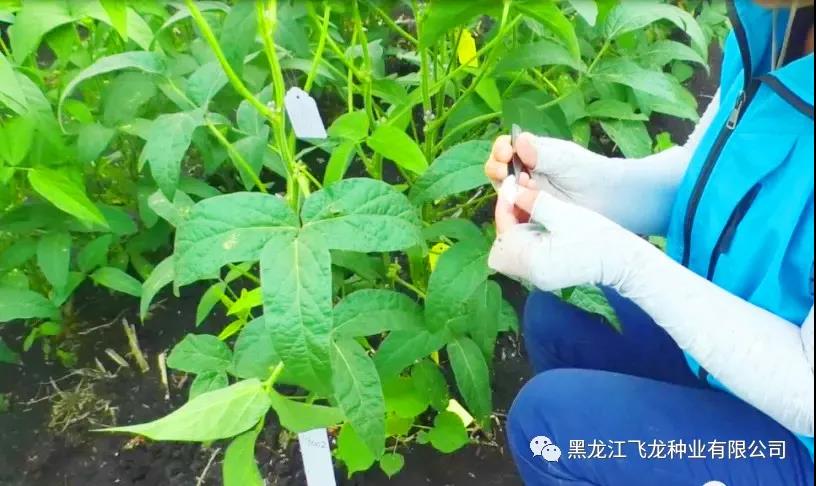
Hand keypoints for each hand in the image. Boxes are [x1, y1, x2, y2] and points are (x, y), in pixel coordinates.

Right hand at [484, 133, 619, 210]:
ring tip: (524, 186)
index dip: (501, 149)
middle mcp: (524, 172)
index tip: (505, 152)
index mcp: (531, 154)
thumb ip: (542, 154)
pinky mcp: (529, 213)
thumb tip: (519, 140)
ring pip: (503, 190)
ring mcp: (526, 194)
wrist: (608, 199)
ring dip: (505, 188)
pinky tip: (525, 203)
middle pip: (498, 169)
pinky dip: (513, 208)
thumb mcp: (565, 160)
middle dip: (496, 168)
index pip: (506, 148)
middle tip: (505, 172)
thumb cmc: (589, 172)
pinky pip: (513, 211)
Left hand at [490, 178, 651, 291]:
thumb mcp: (564, 213)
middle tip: (516, 195)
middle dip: (506, 218)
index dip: (504, 206)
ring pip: (510, 249)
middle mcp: (531, 275)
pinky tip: (534, 218)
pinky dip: (524, 235)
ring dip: (514, 226)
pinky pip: (523, 254)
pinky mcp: (544, 274)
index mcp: (533, 263)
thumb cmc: (597, 236)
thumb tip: (511, 190)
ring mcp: (537, 277)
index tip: (511, 186)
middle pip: (501, 245)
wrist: (621, 260)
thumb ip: (534, 202)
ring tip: (525, 203)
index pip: (504, 233)